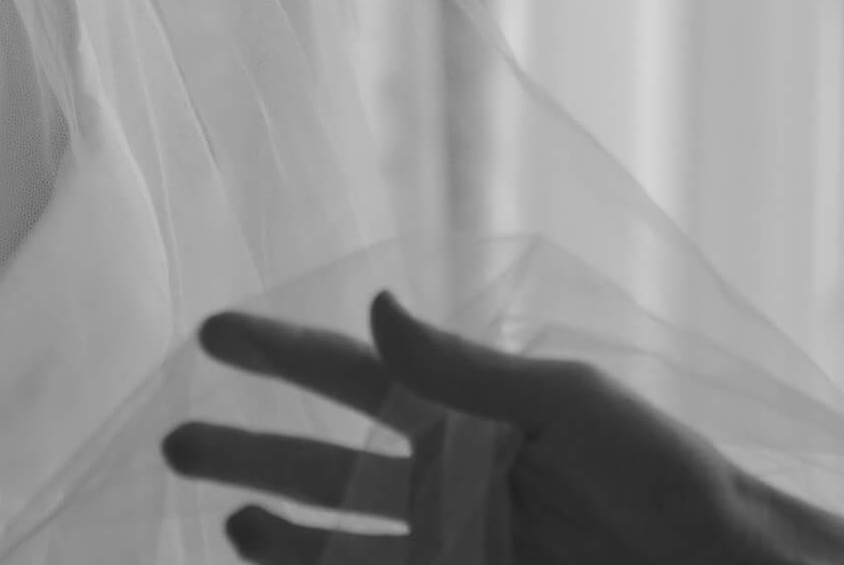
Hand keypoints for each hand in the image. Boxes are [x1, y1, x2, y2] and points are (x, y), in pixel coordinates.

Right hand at [162, 291, 792, 564]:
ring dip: (275, 533)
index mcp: (469, 416)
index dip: (281, 354)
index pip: (353, 376)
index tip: (213, 331)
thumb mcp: (570, 405)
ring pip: (337, 543)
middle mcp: (450, 484)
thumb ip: (465, 369)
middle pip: (325, 468)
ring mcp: (459, 554)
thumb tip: (373, 303)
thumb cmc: (671, 478)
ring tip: (217, 523)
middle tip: (173, 439)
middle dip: (250, 453)